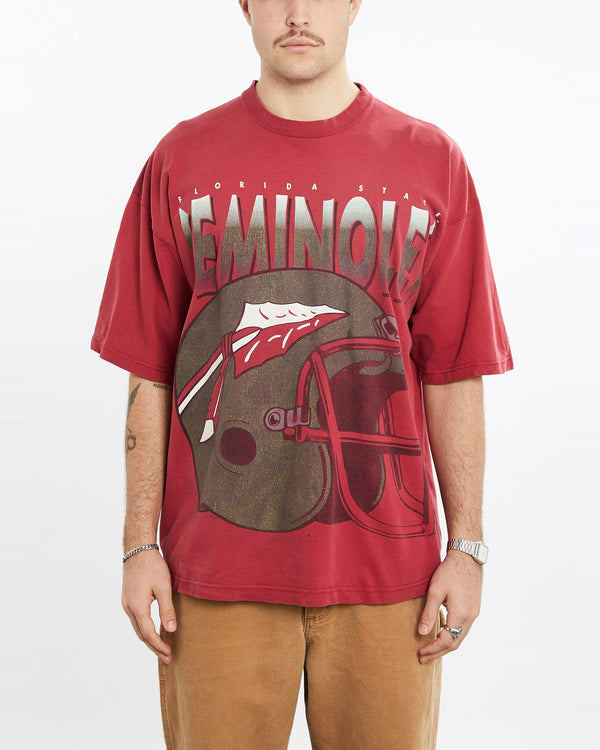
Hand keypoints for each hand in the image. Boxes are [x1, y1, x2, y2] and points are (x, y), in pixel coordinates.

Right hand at [121, 549, 176, 663]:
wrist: (137, 550)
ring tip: (161, 648)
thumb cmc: (152, 566)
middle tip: (167, 657)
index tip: (169, 655)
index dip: (159, 646)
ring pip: (137, 628)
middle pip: (141, 635)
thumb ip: (167, 609)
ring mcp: (126, 604)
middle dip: (154, 647)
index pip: (149, 634)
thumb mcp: (164, 587)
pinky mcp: (128, 599)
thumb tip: (171, 630)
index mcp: (137, 608)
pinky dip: (144, 629)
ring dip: (149, 639)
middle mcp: (129, 608)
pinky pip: (136, 620)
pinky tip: (153, 630)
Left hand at [417, 550, 481, 663]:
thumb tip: (421, 634)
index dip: (432, 650)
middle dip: (438, 652)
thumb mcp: (435, 591)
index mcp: (460, 616)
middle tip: (423, 658)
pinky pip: (463, 628)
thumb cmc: (450, 571)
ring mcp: (474, 613)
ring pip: (460, 637)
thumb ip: (429, 613)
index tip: (419, 654)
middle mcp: (470, 618)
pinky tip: (442, 632)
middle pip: (455, 643)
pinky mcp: (474, 608)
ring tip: (431, 649)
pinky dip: (452, 635)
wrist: (467, 557)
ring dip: (446, 645)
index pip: (446, 641)